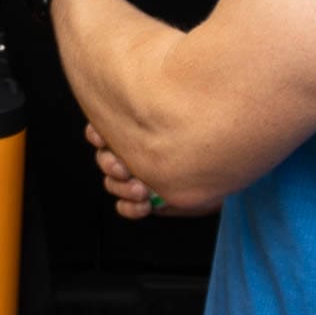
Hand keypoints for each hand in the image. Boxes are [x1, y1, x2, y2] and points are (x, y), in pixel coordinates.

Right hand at [85, 125, 221, 218]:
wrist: (218, 177)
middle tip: (126, 169)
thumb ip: (167, 120)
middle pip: (103, 157)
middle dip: (110, 164)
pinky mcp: (139, 200)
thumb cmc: (203, 148)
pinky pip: (124, 206)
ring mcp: (132, 178)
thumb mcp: (187, 128)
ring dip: (123, 188)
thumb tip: (152, 107)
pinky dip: (131, 207)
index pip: (102, 128)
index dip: (98, 135)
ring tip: (142, 190)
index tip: (104, 139)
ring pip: (111, 183)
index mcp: (133, 131)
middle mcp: (129, 153)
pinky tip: (145, 205)